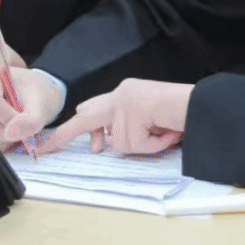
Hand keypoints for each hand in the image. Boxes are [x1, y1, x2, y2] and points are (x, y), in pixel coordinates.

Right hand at [0, 51, 62, 150]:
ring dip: (4, 134)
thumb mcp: (41, 103)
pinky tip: (6, 125)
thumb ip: (31, 120)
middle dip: (8, 128)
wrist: (34, 95)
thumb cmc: (36, 93)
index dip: (10, 116)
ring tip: (14, 120)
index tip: (25, 115)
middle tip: (21, 117)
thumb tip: (10, 132)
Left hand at [41, 79, 192, 155]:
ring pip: (123, 144)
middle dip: (65, 135)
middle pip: (87, 118)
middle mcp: (121, 94)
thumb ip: (126, 128)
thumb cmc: (180, 112)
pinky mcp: (132, 112)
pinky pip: (136, 145)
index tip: (56, 140)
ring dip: (145, 145)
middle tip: (44, 149)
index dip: (79, 127)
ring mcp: (125, 103)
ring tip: (165, 132)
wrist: (199, 104)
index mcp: (125, 94)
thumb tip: (105, 145)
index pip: (95, 109)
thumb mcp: (149, 120)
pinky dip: (153, 145)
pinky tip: (166, 132)